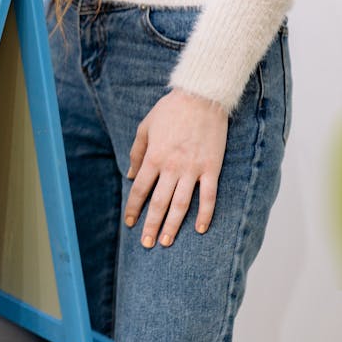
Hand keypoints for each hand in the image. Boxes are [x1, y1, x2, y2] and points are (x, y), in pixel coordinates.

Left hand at [125, 89, 227, 247]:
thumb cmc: (170, 111)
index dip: (134, 208)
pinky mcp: (212, 168)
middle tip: (147, 243)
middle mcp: (172, 167)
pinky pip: (209, 196)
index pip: (140, 190)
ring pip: (181, 204)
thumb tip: (131, 175)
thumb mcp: (145, 128)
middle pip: (159, 203)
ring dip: (173, 225)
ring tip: (166, 241)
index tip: (130, 223)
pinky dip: (205, 214)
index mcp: (154, 157)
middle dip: (151, 225)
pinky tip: (200, 229)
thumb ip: (137, 153)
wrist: (201, 97)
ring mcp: (193, 169)